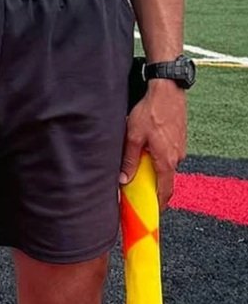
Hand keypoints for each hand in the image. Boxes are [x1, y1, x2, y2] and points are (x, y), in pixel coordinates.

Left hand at [119, 80, 187, 203]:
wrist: (167, 90)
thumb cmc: (150, 111)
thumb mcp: (133, 136)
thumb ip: (129, 160)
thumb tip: (123, 179)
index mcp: (166, 160)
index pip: (165, 190)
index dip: (159, 204)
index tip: (152, 212)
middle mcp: (177, 157)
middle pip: (165, 179)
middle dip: (153, 187)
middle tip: (139, 190)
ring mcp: (180, 148)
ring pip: (166, 166)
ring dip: (154, 170)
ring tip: (138, 168)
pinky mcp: (179, 140)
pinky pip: (168, 156)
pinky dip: (158, 159)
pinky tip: (146, 152)